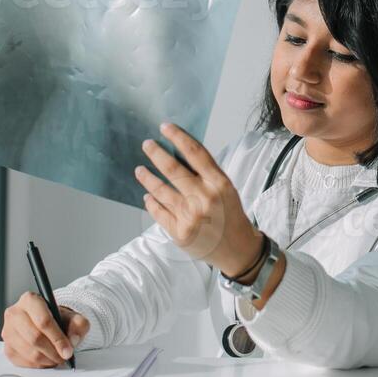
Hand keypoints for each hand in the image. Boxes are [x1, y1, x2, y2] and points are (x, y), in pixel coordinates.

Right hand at [0, 292, 89, 367]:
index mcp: (30, 300)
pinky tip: (46, 360)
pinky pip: (23, 362)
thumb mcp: (74, 317)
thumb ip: (78, 325)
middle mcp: (14, 314)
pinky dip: (38, 365)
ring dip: (47, 360)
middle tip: (64, 357)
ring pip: (29, 352)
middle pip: (35, 338)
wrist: (46, 323)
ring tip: (57, 358)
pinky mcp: (7, 348)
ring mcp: (8, 332)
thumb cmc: (58, 319)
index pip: (43, 321)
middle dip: (53, 351)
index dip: (58, 338)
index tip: (68, 351)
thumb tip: (72, 340)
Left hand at [136, 122, 264, 277]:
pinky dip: (151, 202)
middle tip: (147, 144)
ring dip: (147, 178)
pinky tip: (148, 195)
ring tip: (140, 170)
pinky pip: (159, 212)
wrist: (237, 249)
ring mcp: (191, 216)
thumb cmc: (230, 214)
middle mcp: (205, 198)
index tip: (165, 127)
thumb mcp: (226, 189)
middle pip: (173, 170)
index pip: (196, 153)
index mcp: (219, 183)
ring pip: (161, 191)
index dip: (178, 137)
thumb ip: (205, 174)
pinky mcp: (180, 232)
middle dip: (156, 154)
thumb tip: (177, 153)